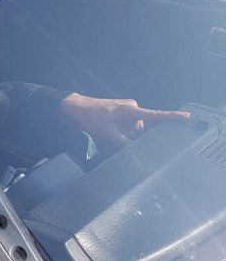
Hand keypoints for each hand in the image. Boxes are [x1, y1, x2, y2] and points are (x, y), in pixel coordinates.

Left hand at [59, 93, 189, 152]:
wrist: (75, 108)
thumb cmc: (91, 118)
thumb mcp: (108, 134)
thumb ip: (124, 143)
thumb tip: (135, 151)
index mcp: (132, 111)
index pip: (156, 116)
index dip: (172, 117)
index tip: (186, 117)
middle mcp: (132, 108)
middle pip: (142, 127)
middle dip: (133, 136)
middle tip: (117, 137)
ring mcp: (125, 110)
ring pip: (133, 128)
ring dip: (125, 134)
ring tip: (109, 134)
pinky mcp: (119, 112)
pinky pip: (126, 125)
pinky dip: (121, 131)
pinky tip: (109, 133)